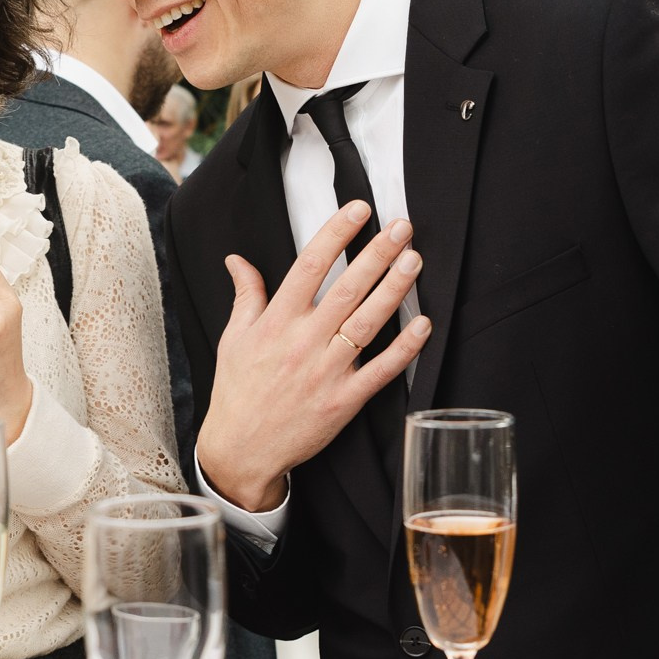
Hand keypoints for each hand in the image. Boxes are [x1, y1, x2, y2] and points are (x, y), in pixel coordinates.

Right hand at [194, 203, 428, 509]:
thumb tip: (237, 260)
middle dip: (377, 253)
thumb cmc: (237, 392)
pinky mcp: (344, 401)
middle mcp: (303, 342)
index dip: (336, 233)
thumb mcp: (234, 338)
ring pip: (367, 323)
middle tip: (402, 227)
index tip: (358, 209)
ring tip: (414, 261)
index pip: (310, 265)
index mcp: (276, 322)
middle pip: (346, 288)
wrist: (241, 449)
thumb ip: (246, 295)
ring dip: (394, 290)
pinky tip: (424, 324)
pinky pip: (380, 370)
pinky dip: (404, 348)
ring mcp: (326, 372)